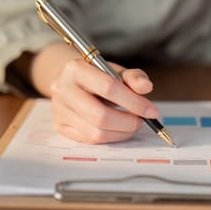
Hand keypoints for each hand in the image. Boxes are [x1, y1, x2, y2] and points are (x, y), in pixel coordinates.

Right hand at [28, 43, 158, 143]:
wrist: (71, 81)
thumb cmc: (98, 76)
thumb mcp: (116, 70)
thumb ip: (133, 77)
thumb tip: (146, 87)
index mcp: (76, 69)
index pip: (108, 87)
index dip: (133, 102)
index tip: (151, 111)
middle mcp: (62, 89)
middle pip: (100, 115)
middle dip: (128, 122)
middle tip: (141, 121)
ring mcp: (59, 110)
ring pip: (96, 132)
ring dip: (121, 133)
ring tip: (132, 125)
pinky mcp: (60, 126)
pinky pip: (90, 140)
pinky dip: (110, 137)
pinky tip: (118, 129)